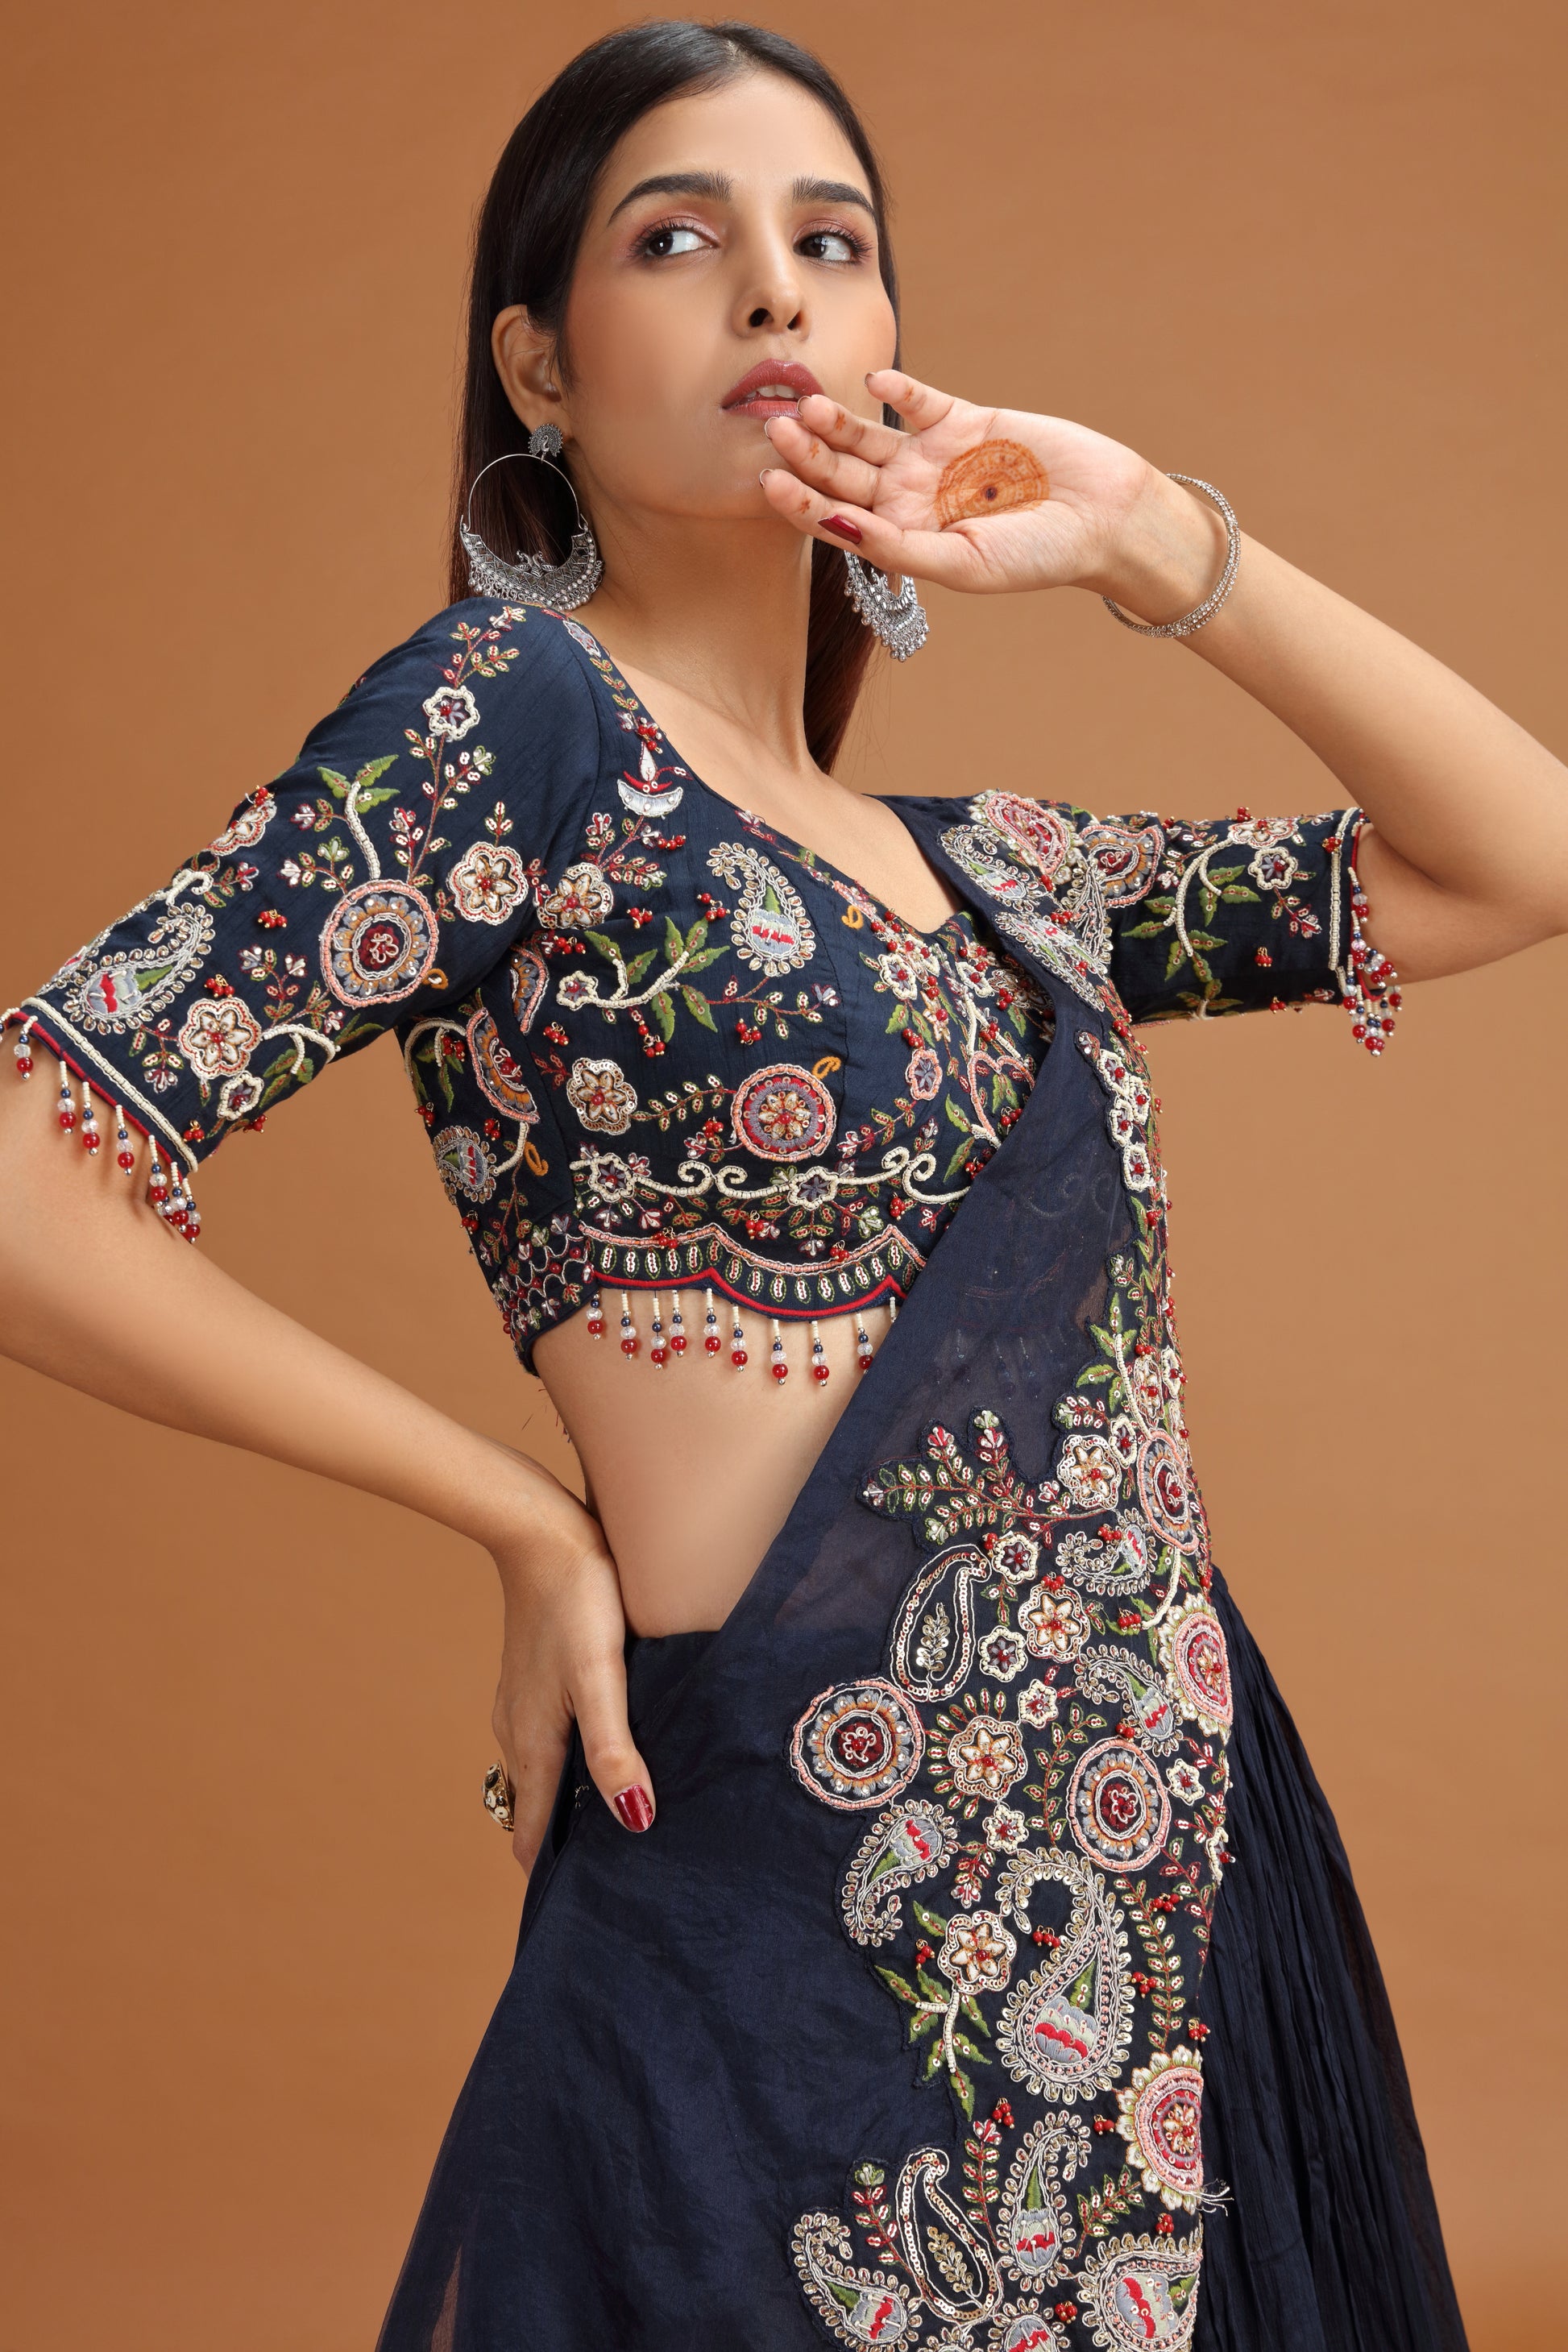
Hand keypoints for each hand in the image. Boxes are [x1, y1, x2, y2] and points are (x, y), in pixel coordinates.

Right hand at [488, 1489, 653, 1876]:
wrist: (540, 1529)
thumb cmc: (576, 1600)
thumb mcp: (602, 1679)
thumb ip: (614, 1751)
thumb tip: (632, 1822)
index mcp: (533, 1743)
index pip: (530, 1832)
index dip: (550, 1874)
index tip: (574, 1913)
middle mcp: (519, 1730)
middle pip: (536, 1808)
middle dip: (565, 1844)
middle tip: (612, 1878)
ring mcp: (524, 1701)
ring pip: (544, 1771)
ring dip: (570, 1801)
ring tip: (618, 1823)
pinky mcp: (537, 1674)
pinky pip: (551, 1736)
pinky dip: (573, 1760)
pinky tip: (609, 1751)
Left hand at [759, 368, 1226, 618]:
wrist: (1103, 518)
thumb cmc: (1038, 556)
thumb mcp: (964, 563)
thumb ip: (900, 548)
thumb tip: (840, 528)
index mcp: (903, 539)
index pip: (838, 521)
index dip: (803, 503)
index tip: (770, 484)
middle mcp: (909, 498)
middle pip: (843, 474)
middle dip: (808, 455)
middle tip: (775, 432)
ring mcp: (932, 457)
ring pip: (870, 435)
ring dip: (838, 421)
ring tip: (809, 406)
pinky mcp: (962, 419)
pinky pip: (918, 401)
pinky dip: (897, 390)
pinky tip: (875, 383)